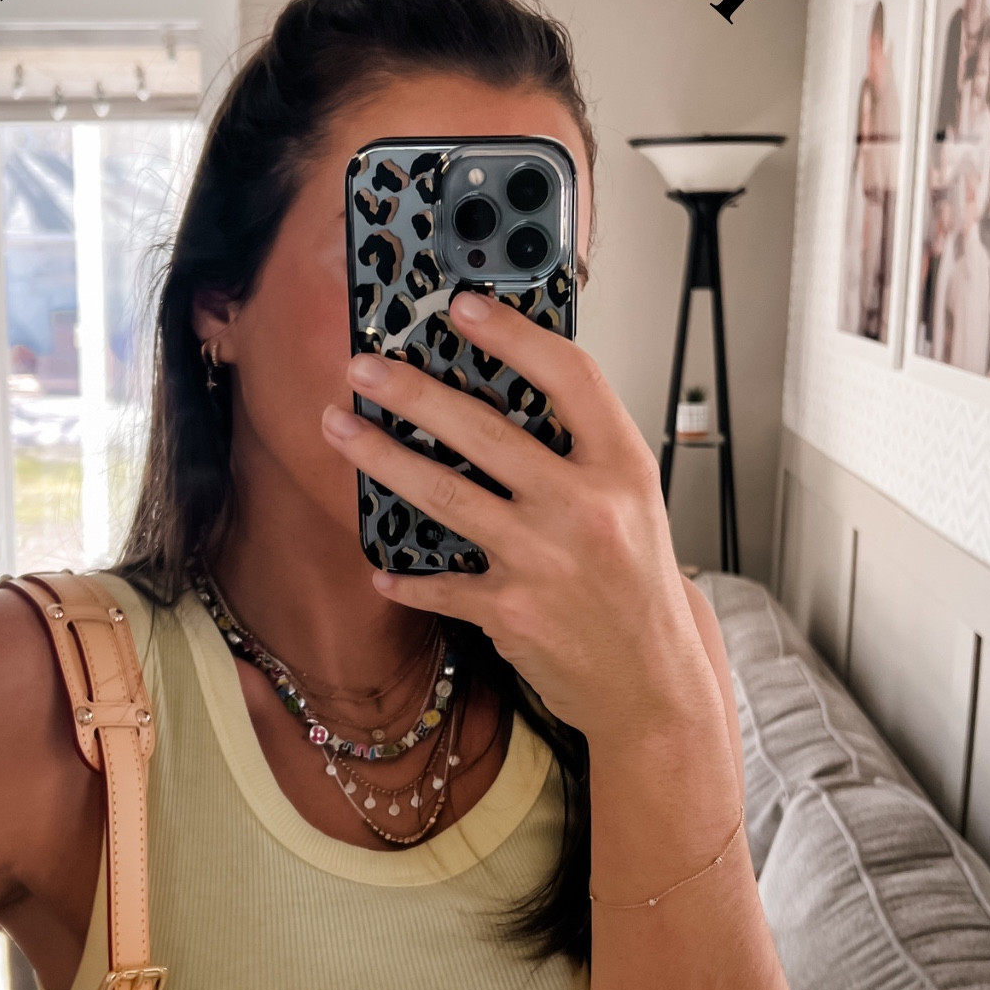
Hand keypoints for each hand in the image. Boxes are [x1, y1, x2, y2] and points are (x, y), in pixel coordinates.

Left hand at [320, 292, 727, 759]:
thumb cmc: (635, 584)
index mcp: (622, 467)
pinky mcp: (509, 610)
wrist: (649, 681)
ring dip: (380, 458)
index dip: (513, 335)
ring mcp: (543, 559)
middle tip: (364, 368)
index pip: (569, 377)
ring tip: (339, 428)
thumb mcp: (632, 503)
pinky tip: (381, 569)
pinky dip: (406, 578)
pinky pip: (438, 584)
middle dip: (412, 393)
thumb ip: (581, 452)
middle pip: (484, 432)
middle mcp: (584, 507)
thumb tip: (504, 395)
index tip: (463, 308)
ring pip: (442, 495)